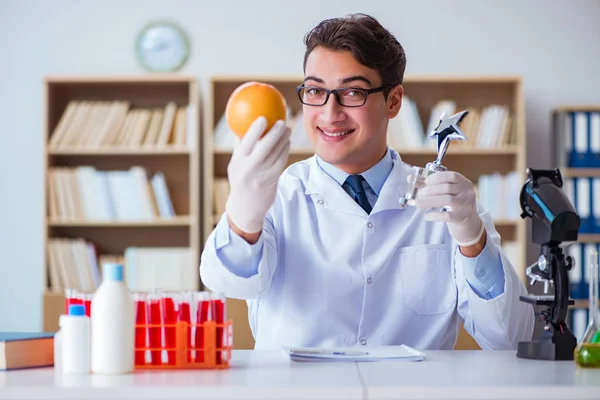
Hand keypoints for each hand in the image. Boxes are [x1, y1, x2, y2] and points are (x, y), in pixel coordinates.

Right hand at [225, 117, 290, 233]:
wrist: (245, 208)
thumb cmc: (240, 180)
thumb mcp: (235, 164)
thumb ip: (239, 146)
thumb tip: (241, 124)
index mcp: (238, 161)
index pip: (246, 142)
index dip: (256, 129)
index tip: (263, 117)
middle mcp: (249, 168)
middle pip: (264, 146)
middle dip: (275, 132)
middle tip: (282, 122)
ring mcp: (262, 175)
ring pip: (276, 153)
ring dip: (284, 140)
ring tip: (288, 130)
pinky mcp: (272, 180)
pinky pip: (281, 162)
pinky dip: (285, 151)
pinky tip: (287, 143)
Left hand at [413, 171, 483, 246]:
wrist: (468, 223)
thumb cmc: (455, 205)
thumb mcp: (448, 193)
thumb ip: (431, 184)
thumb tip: (411, 178)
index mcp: (464, 183)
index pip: (452, 176)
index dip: (437, 177)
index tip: (426, 181)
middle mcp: (468, 192)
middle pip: (447, 188)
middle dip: (430, 190)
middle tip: (419, 195)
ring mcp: (466, 205)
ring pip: (447, 200)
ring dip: (430, 201)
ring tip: (418, 203)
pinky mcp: (462, 218)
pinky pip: (447, 215)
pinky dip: (435, 215)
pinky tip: (426, 216)